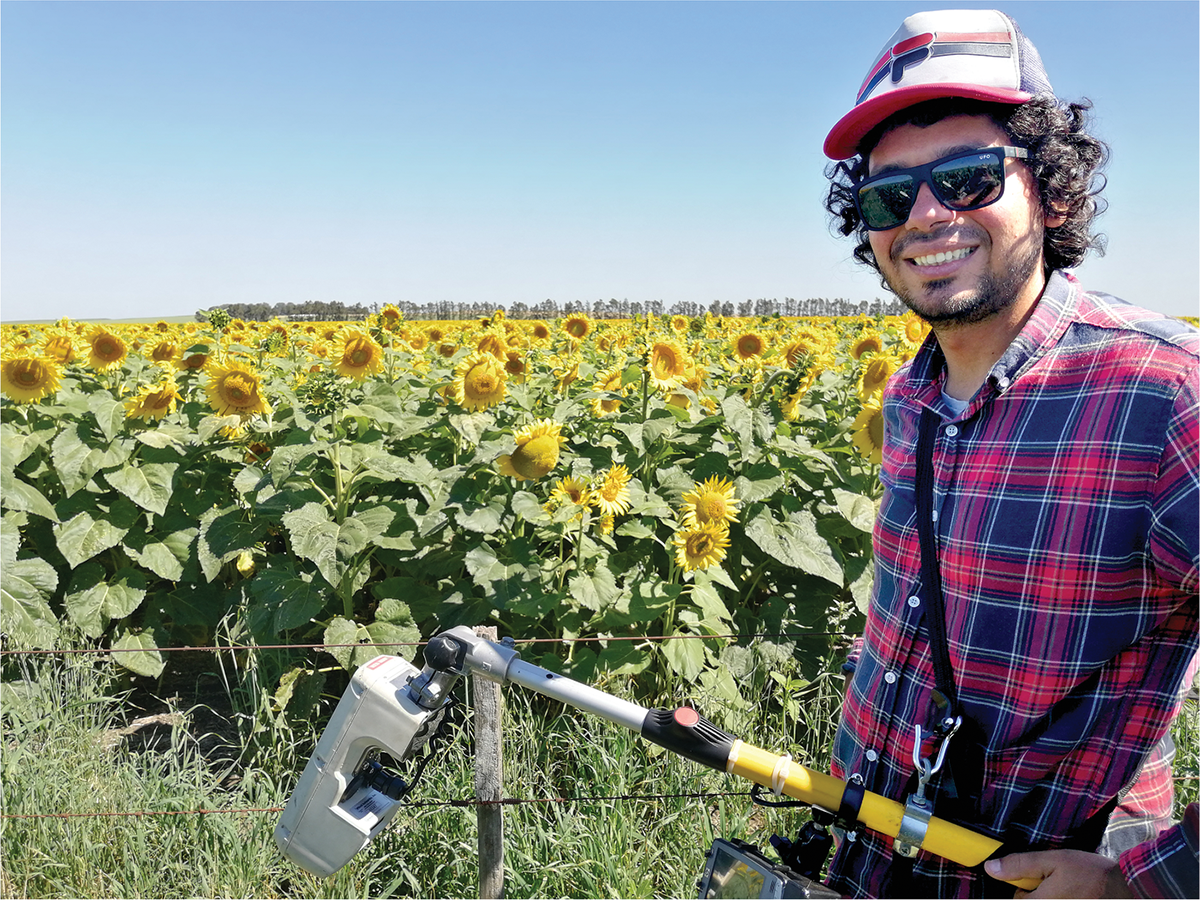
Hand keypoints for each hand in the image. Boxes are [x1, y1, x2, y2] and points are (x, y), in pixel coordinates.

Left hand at [984, 850, 1134, 898]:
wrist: (1126, 889)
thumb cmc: (1091, 874)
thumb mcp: (1053, 860)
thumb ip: (1020, 865)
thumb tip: (991, 869)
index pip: (1016, 899)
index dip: (1023, 888)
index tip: (1037, 879)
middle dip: (1038, 895)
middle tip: (1057, 884)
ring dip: (1054, 896)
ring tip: (1070, 891)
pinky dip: (1064, 898)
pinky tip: (1077, 895)